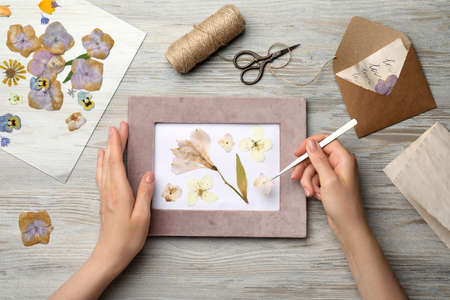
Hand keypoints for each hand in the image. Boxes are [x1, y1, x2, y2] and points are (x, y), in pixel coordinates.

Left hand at [93, 122, 153, 275]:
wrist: (109, 255)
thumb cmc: (128, 239)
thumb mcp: (142, 217)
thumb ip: (144, 194)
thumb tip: (147, 174)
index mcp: (119, 192)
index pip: (117, 162)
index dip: (118, 144)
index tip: (120, 128)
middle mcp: (109, 191)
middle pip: (109, 161)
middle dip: (114, 142)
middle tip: (118, 126)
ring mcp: (105, 195)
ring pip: (104, 167)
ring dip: (108, 150)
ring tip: (111, 137)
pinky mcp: (105, 200)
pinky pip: (102, 175)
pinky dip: (102, 163)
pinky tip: (102, 159)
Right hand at [291, 135, 365, 236]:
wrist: (347, 225)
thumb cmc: (344, 205)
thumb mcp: (328, 180)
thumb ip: (318, 159)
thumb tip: (311, 143)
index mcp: (344, 159)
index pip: (326, 141)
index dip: (310, 144)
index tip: (298, 153)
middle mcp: (340, 163)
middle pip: (316, 156)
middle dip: (305, 168)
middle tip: (296, 176)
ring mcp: (335, 173)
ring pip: (313, 168)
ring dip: (308, 180)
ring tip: (310, 192)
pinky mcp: (330, 182)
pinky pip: (315, 178)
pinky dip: (312, 186)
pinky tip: (316, 195)